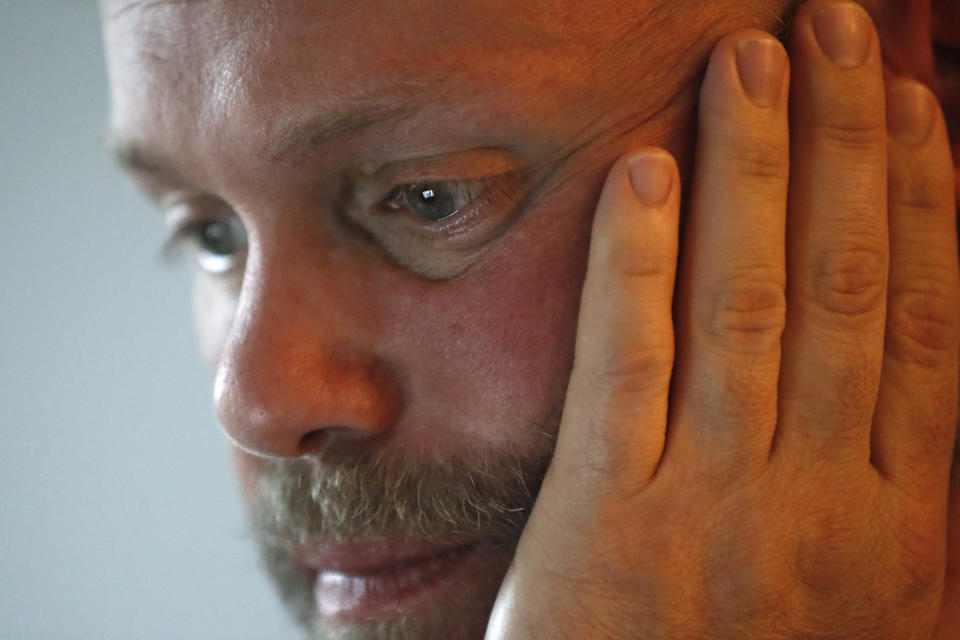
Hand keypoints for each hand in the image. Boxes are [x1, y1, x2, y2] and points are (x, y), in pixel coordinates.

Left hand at [486, 1, 959, 637]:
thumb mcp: (875, 614)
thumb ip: (888, 499)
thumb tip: (917, 379)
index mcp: (898, 524)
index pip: (928, 325)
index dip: (928, 201)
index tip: (917, 104)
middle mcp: (820, 499)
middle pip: (848, 286)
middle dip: (846, 144)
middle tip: (838, 25)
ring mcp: (713, 505)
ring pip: (747, 304)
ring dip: (755, 169)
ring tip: (754, 58)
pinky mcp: (606, 520)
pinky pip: (629, 365)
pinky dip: (639, 262)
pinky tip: (645, 171)